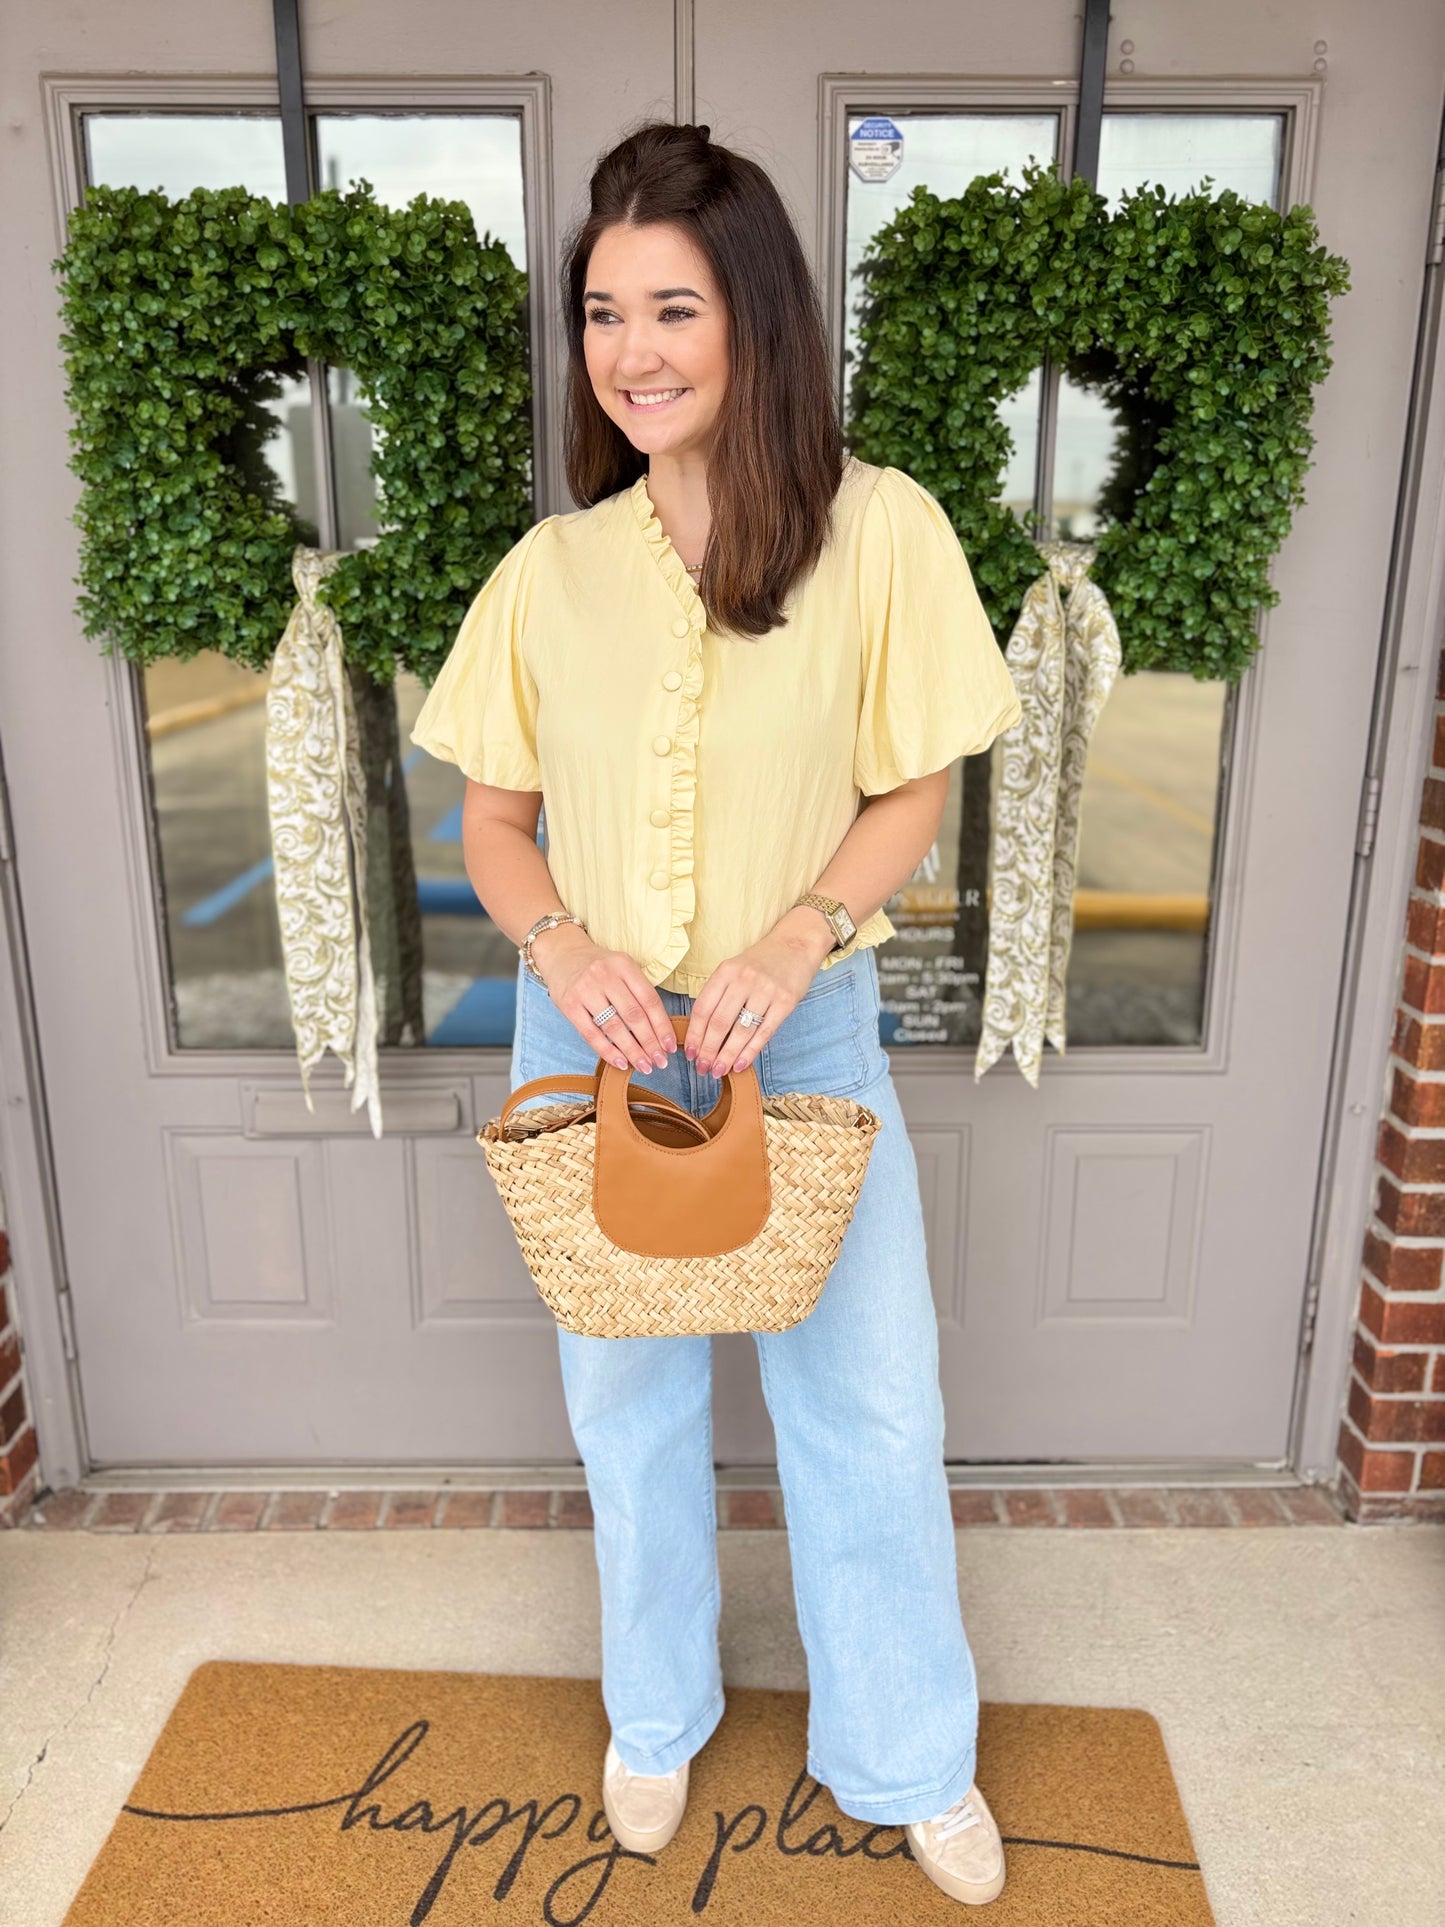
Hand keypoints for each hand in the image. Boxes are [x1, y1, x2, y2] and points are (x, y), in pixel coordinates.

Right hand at [531, 924, 676, 1073]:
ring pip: (614, 1027)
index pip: (649, 1000)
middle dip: (650, 1043)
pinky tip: (620, 1062)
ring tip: (644, 1066)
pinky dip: (608, 1051)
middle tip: (661, 1062)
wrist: (562, 954)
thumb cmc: (598, 967)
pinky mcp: (569, 1005)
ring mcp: (585, 990)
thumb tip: (659, 1031)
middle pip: (634, 1015)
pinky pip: (591, 1034)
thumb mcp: (622, 968)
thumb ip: (638, 992)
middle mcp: (606, 975)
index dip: (662, 1026)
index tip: (670, 1046)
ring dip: (632, 1051)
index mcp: (624, 965)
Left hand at [684, 912, 834, 1076]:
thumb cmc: (760, 963)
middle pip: (719, 1023)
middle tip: (702, 1069)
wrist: (796, 945)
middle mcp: (743, 980)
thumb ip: (718, 995)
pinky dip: (750, 1052)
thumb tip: (702, 1033)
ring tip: (718, 1071)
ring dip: (727, 1056)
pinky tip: (739, 1065)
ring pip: (740, 1031)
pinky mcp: (785, 1002)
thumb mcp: (734, 969)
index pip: (703, 1008)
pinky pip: (764, 1033)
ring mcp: (766, 991)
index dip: (694, 1035)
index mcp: (725, 971)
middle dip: (708, 1050)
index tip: (690, 1054)